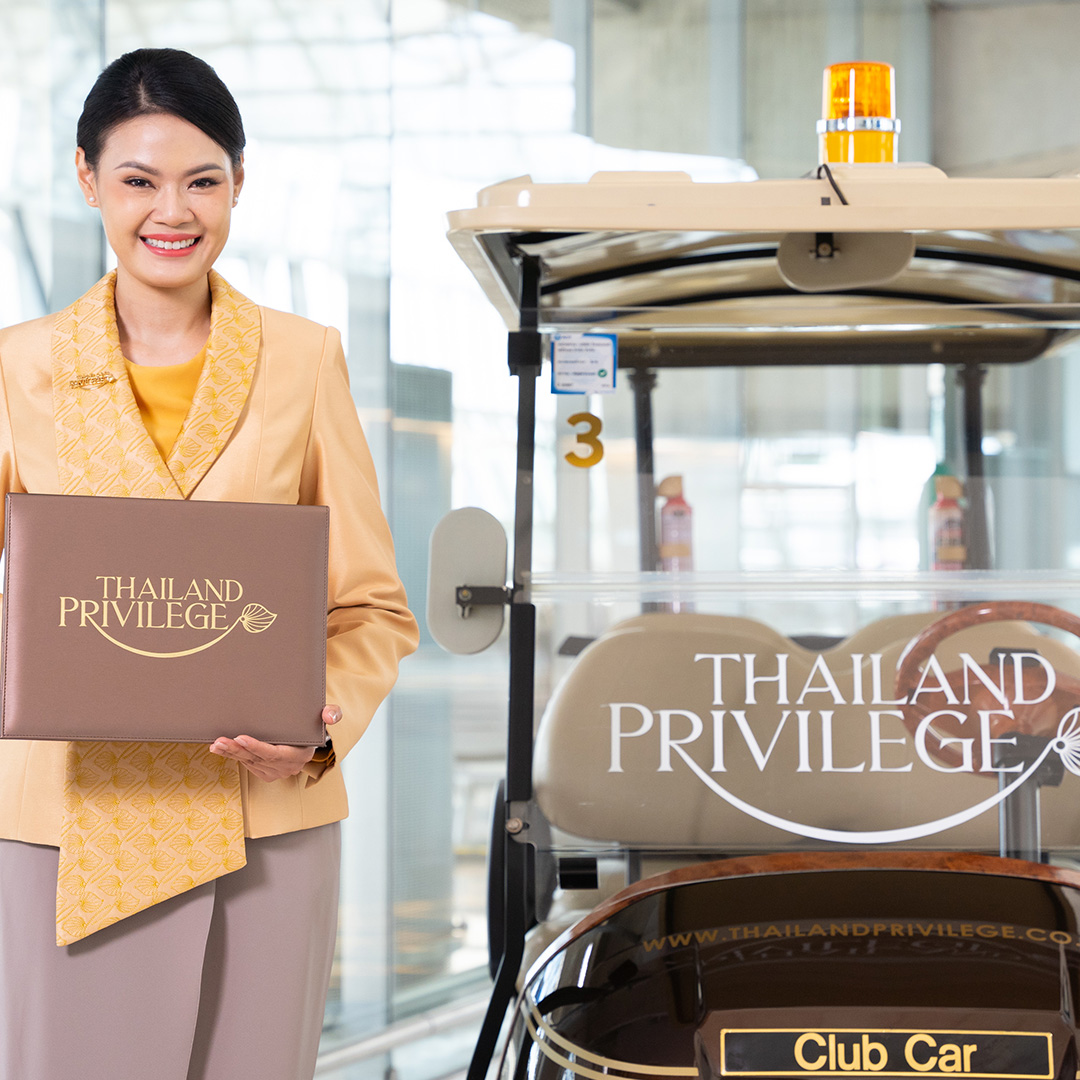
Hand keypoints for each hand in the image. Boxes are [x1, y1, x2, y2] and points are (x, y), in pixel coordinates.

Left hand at [209, 704, 341, 782]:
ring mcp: (275, 772)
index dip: (257, 747)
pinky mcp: (265, 772)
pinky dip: (233, 757)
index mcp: (300, 756)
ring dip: (231, 753)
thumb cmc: (314, 726)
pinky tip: (220, 749)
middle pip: (258, 759)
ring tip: (217, 744)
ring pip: (249, 763)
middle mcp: (286, 768)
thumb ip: (332, 713)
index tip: (242, 738)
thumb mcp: (327, 717)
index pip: (275, 754)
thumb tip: (330, 715)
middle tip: (222, 740)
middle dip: (238, 750)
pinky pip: (246, 764)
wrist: (310, 740)